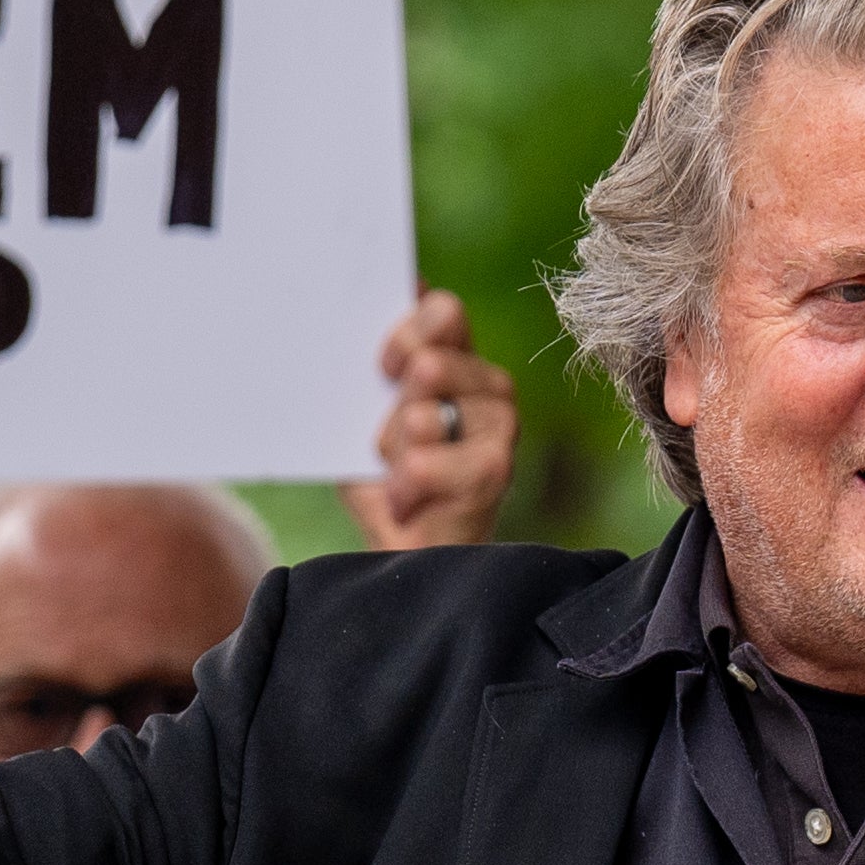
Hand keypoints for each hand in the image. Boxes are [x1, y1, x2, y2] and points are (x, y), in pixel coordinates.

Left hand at [352, 289, 517, 551]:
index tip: (383, 368)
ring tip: (398, 476)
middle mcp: (488, 383)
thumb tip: (367, 307)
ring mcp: (500, 423)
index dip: (405, 332)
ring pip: (422, 416)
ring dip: (394, 452)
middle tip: (389, 437)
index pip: (443, 311)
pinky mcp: (496, 467)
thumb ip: (370, 370)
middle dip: (394, 403)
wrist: (407, 556)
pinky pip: (425, 463)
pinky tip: (405, 500)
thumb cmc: (384, 480)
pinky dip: (403, 488)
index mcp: (459, 357)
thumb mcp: (364, 417)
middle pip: (432, 361)